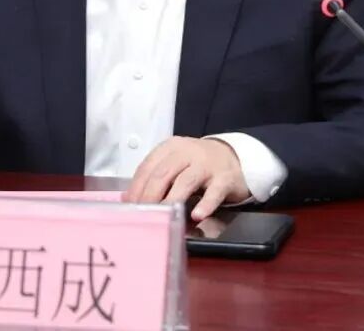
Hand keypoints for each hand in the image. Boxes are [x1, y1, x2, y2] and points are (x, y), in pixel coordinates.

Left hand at [123, 137, 249, 220]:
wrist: (235, 158)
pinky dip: (205, 204)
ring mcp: (207, 165)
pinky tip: (197, 216)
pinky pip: (214, 192)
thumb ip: (155, 178)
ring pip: (186, 181)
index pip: (148, 167)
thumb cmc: (197, 165)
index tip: (128, 207)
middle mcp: (187, 153)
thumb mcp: (175, 164)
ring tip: (163, 215)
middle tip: (143, 216)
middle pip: (163, 173)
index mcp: (170, 148)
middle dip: (150, 195)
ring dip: (172, 199)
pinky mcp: (225, 178)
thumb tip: (129, 199)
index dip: (136, 188)